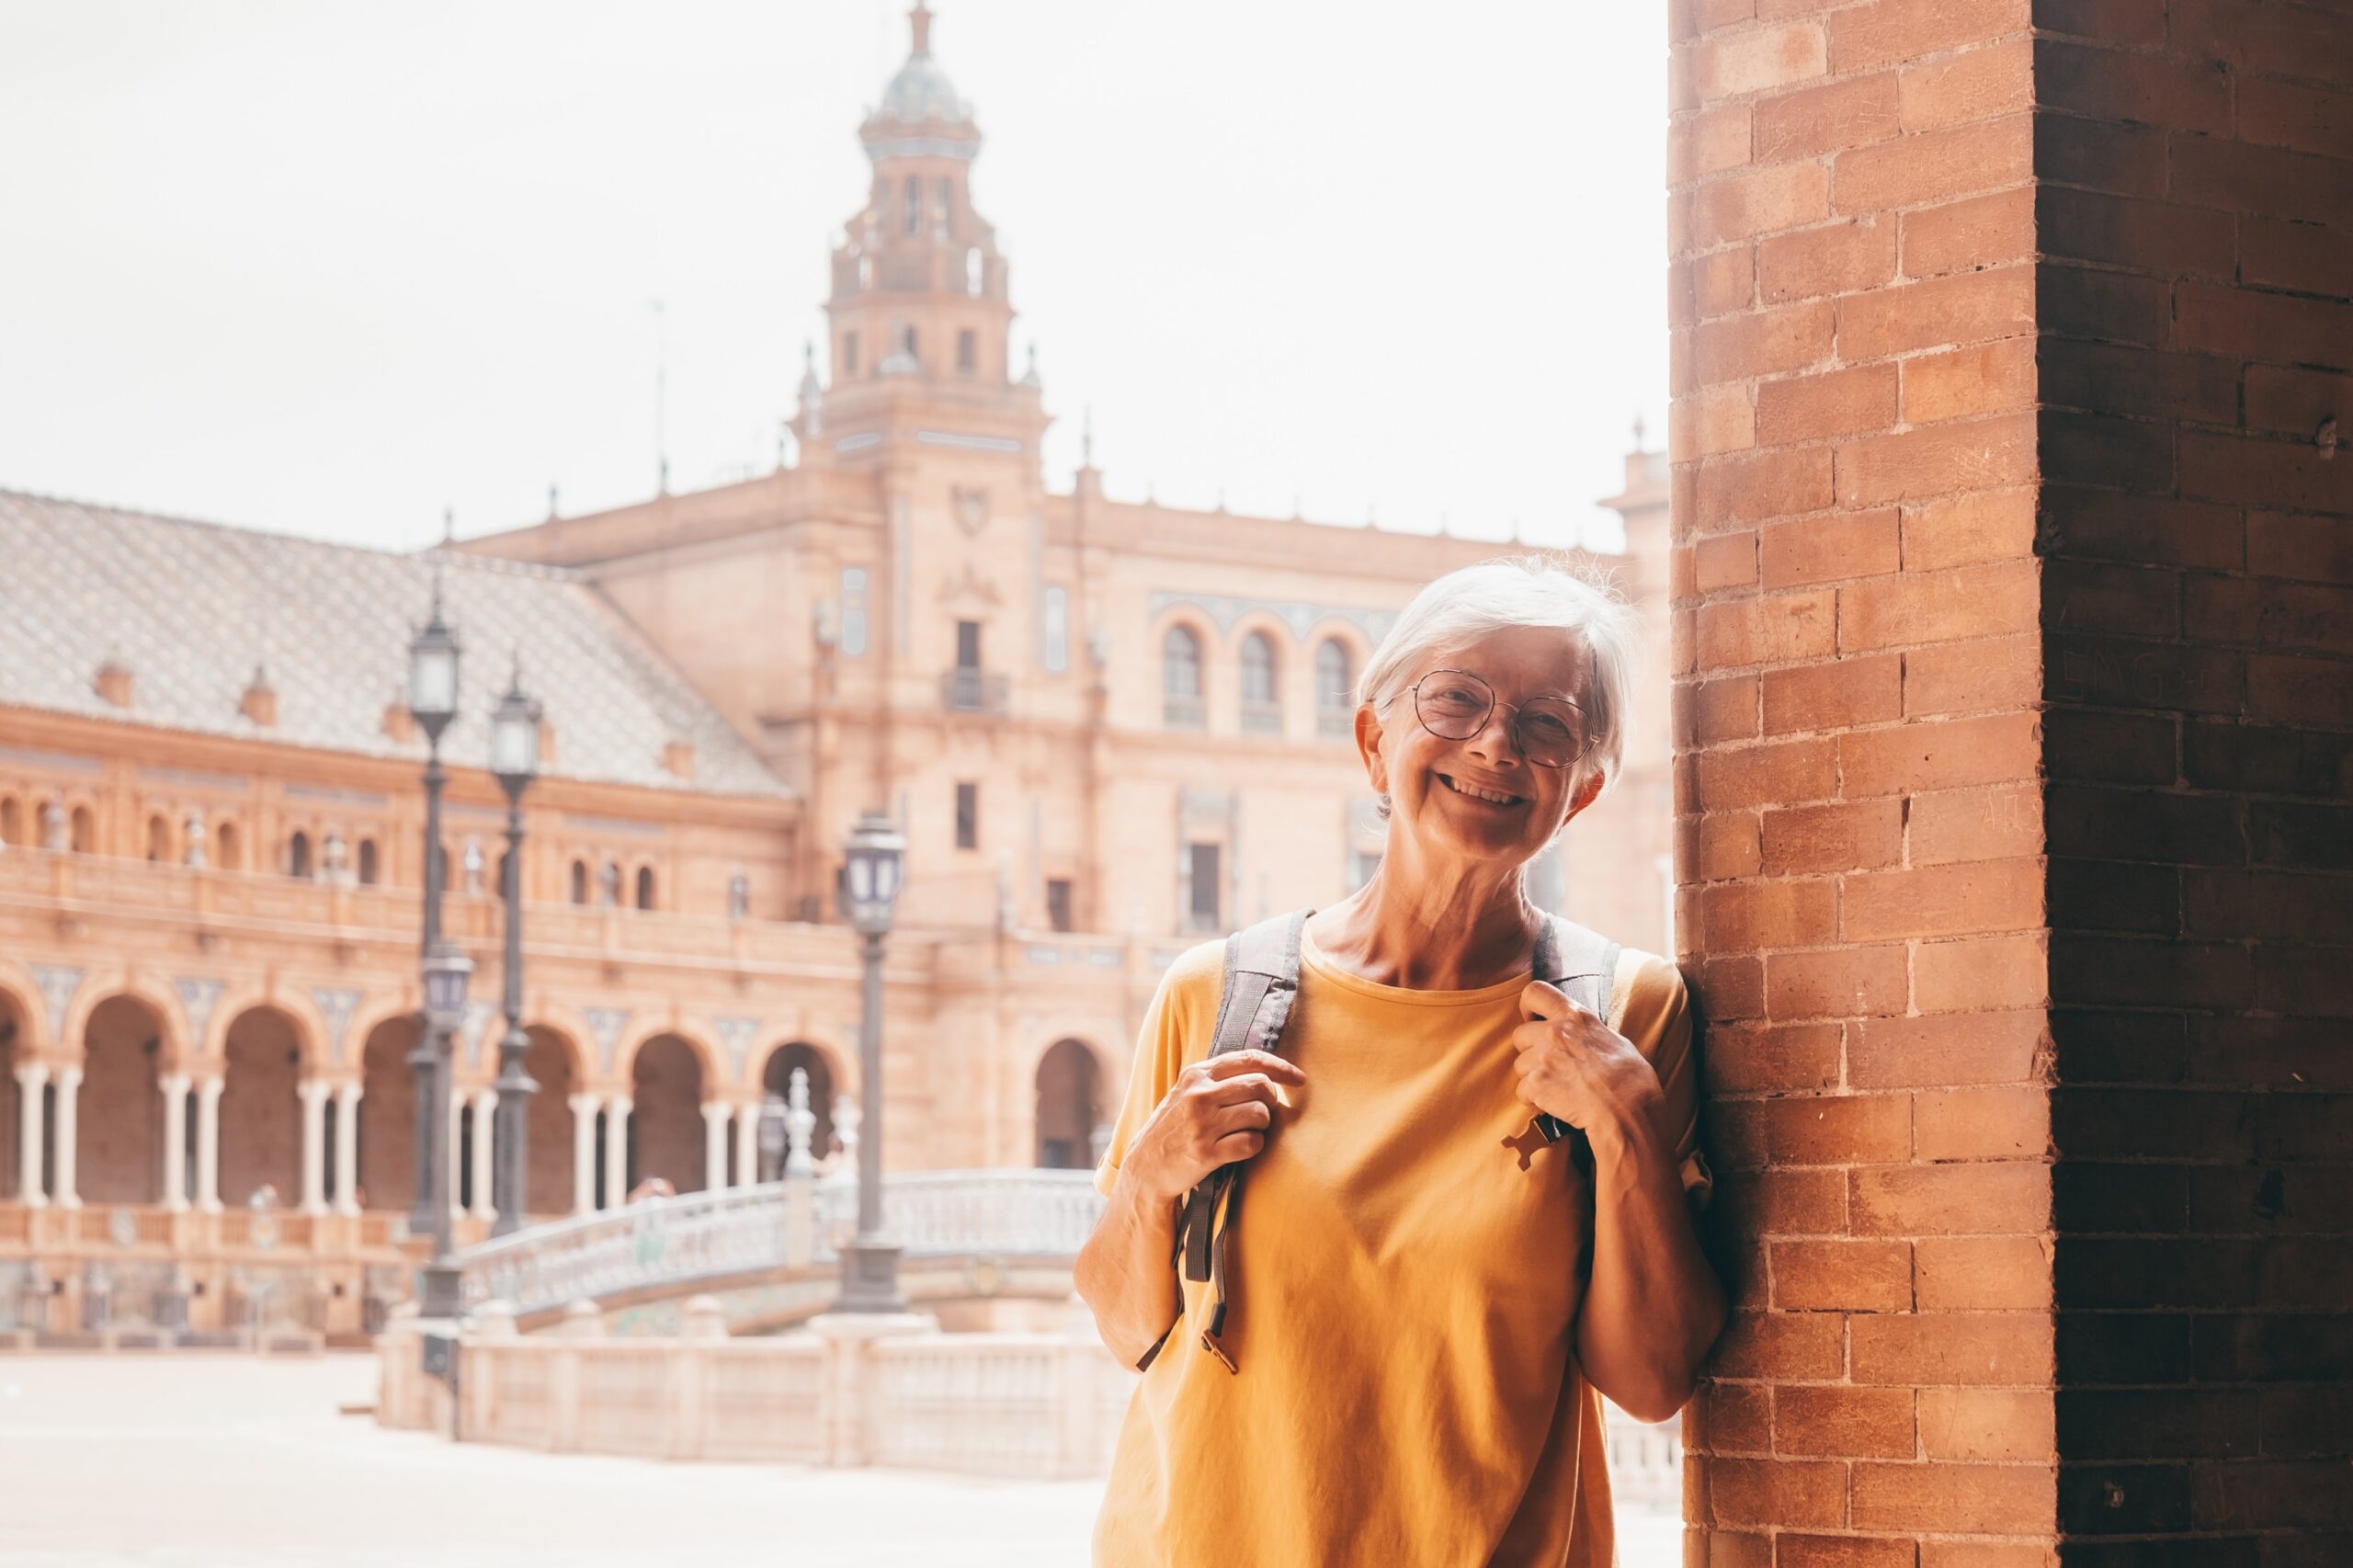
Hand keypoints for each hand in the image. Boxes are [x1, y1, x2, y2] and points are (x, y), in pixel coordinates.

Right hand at [1120, 1049, 1305, 1204]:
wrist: (1144, 1168)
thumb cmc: (1173, 1129)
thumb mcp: (1186, 1093)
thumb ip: (1217, 1080)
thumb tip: (1266, 1072)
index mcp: (1196, 1075)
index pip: (1249, 1059)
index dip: (1280, 1067)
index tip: (1298, 1078)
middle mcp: (1199, 1095)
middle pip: (1261, 1086)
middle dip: (1271, 1101)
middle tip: (1263, 1114)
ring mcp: (1202, 1124)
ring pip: (1260, 1114)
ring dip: (1262, 1126)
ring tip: (1246, 1132)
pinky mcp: (1206, 1152)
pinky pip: (1252, 1143)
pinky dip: (1254, 1146)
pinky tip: (1241, 1149)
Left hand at [1511, 981, 1661, 1147]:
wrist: (1629, 1110)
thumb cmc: (1631, 1079)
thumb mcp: (1617, 1042)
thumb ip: (1590, 1033)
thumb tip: (1584, 1035)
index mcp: (1575, 1016)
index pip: (1535, 992)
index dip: (1528, 1007)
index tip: (1532, 1019)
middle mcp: (1555, 1032)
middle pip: (1520, 1034)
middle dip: (1530, 1051)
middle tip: (1549, 1065)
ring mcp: (1543, 1057)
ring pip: (1519, 1064)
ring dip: (1532, 1077)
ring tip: (1556, 1087)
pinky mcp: (1536, 1084)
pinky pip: (1521, 1090)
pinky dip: (1533, 1099)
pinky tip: (1552, 1103)